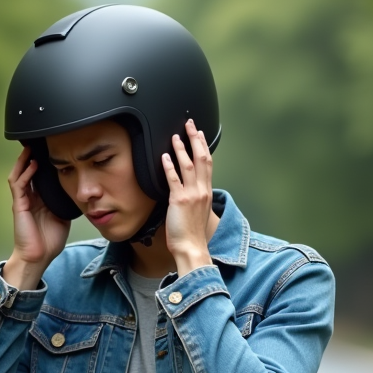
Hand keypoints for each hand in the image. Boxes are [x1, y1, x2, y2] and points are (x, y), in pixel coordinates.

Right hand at [3, 146, 69, 289]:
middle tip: (40, 143)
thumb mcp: (63, 217)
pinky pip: (19, 185)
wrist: (38, 257)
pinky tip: (32, 164)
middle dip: (32, 157)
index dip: (45, 165)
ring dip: (24, 160)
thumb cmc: (49, 241)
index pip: (40, 177)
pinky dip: (24, 173)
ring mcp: (22, 201)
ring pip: (20, 174)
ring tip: (31, 148)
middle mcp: (29, 198)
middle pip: (28, 172)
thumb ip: (66, 203)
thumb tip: (80, 192)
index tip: (53, 152)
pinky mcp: (18, 205)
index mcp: (39, 200)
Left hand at [161, 119, 215, 275]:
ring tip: (176, 136)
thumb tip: (187, 191)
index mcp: (206, 192)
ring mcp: (191, 195)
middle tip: (190, 124)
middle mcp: (201, 191)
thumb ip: (194, 198)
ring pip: (189, 165)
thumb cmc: (192, 235)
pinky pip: (174, 180)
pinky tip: (164, 156)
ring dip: (182, 148)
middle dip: (195, 139)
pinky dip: (169, 167)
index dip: (203, 146)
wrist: (192, 248)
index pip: (208, 164)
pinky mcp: (179, 201)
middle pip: (201, 158)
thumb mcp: (198, 212)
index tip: (200, 134)